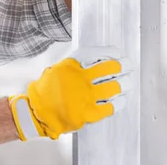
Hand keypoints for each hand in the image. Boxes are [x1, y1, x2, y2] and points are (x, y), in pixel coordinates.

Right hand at [8, 46, 132, 140]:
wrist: (38, 111)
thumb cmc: (47, 90)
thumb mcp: (57, 69)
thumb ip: (75, 66)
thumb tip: (96, 60)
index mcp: (72, 66)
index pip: (97, 54)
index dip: (111, 53)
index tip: (119, 54)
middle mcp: (80, 79)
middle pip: (110, 69)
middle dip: (123, 67)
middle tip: (129, 66)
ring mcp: (85, 96)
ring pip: (113, 87)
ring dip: (124, 83)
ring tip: (129, 82)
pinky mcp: (88, 113)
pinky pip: (109, 107)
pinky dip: (118, 102)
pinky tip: (121, 99)